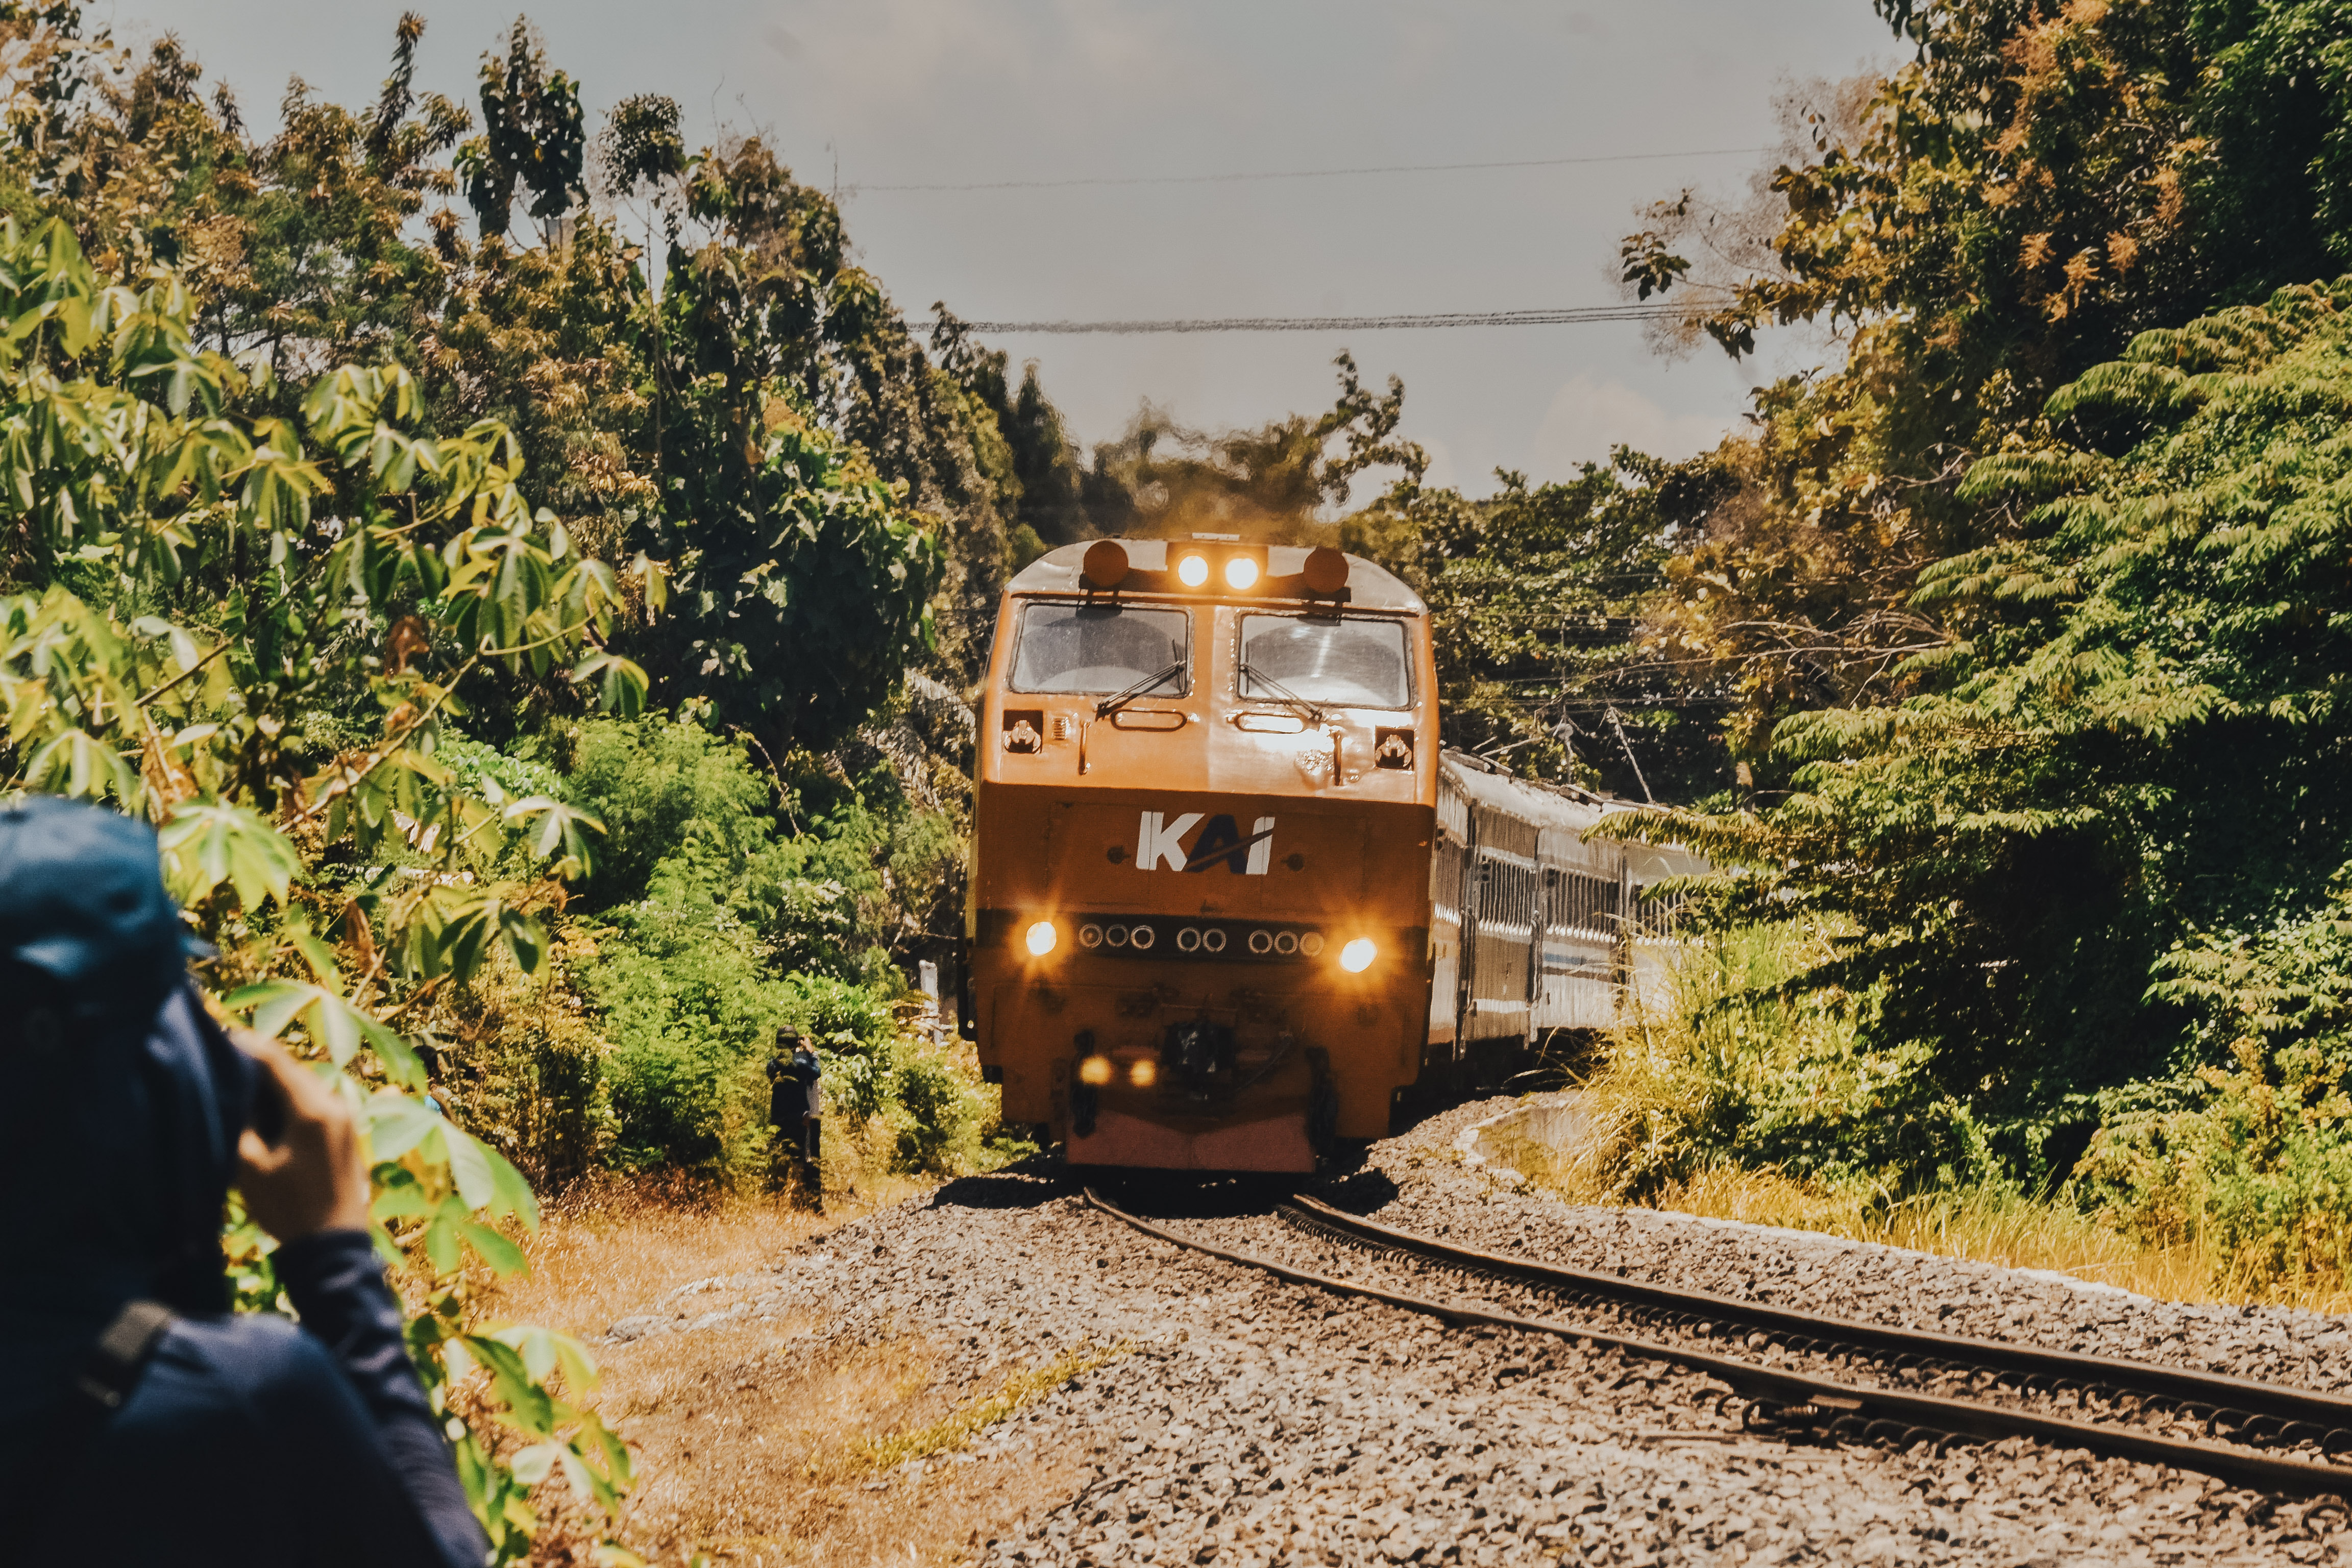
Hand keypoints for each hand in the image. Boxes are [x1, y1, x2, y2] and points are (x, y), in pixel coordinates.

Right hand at [233, 1030, 372, 1240]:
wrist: (332, 1246)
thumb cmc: (287, 1209)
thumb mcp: (250, 1167)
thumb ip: (240, 1123)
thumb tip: (231, 1092)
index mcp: (314, 1109)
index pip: (275, 1061)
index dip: (245, 1046)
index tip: (220, 1036)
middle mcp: (336, 1105)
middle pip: (291, 1070)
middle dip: (258, 1063)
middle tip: (224, 1060)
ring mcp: (345, 1118)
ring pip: (302, 1086)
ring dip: (273, 1083)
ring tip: (240, 1085)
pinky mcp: (345, 1133)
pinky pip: (313, 1103)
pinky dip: (288, 1100)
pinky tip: (265, 1111)